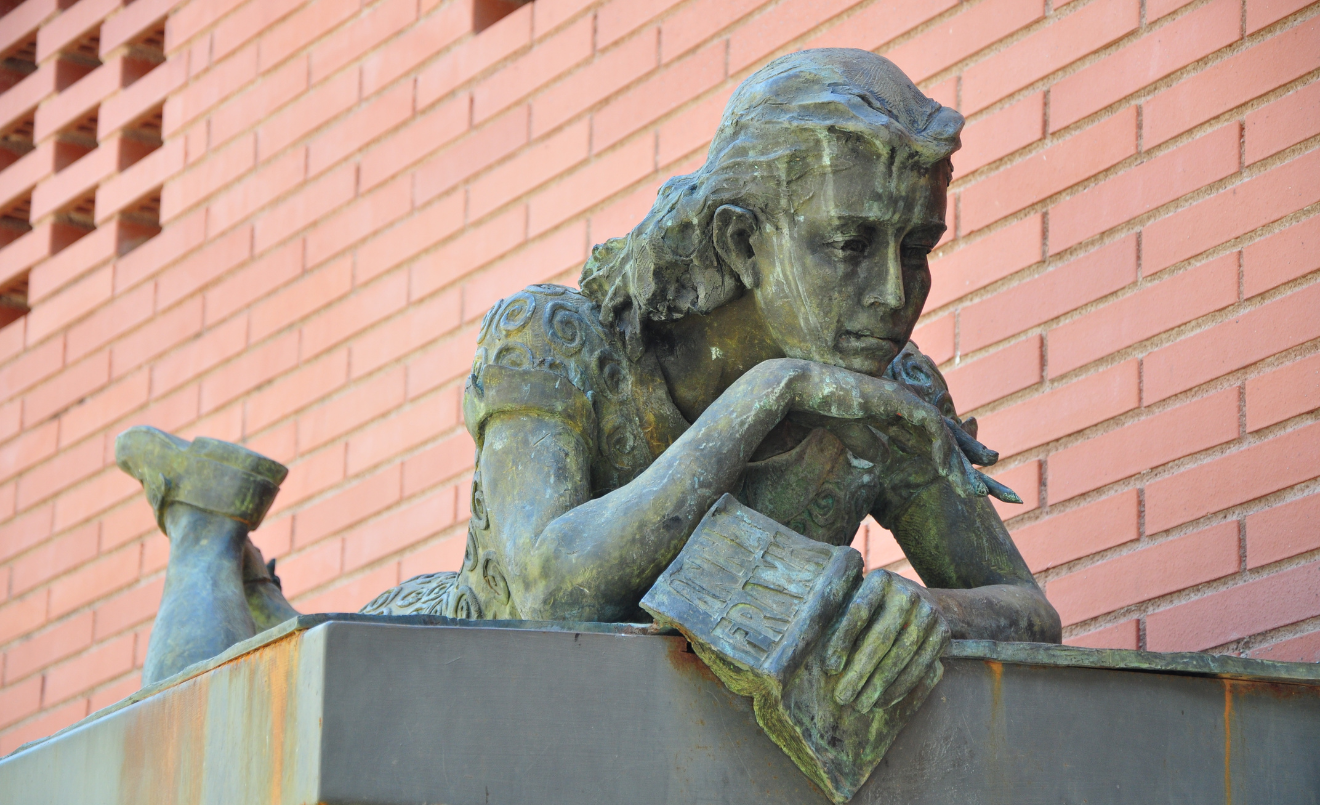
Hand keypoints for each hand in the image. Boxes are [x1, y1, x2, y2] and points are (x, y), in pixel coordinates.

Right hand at [778, 360, 1018, 503]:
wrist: (803, 389)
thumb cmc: (826, 410)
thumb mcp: (854, 437)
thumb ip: (869, 446)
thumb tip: (880, 461)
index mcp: (905, 416)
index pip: (943, 442)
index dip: (965, 463)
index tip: (984, 488)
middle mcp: (913, 407)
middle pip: (956, 440)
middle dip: (981, 470)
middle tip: (1011, 496)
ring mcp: (908, 401)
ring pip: (948, 437)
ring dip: (963, 467)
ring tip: (978, 494)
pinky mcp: (900, 400)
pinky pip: (931, 427)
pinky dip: (941, 449)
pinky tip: (946, 469)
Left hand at [822, 569, 950, 711]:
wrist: (923, 602)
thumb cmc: (875, 608)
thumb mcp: (859, 602)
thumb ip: (842, 622)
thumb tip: (827, 662)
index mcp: (881, 580)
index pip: (859, 611)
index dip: (843, 640)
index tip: (829, 669)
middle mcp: (908, 593)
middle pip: (881, 637)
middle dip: (860, 671)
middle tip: (842, 697)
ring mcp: (929, 612)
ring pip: (902, 655)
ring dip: (879, 685)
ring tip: (860, 706)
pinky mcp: (943, 633)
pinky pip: (922, 665)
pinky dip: (901, 687)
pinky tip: (883, 702)